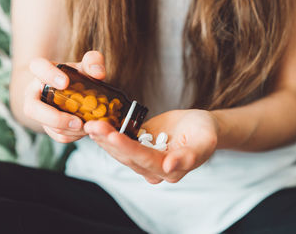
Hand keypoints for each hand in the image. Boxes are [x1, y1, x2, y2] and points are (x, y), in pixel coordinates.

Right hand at [23, 51, 105, 142]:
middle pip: (32, 108)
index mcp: (43, 72)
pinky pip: (57, 135)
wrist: (79, 93)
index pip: (37, 67)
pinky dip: (72, 135)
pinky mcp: (48, 126)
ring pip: (46, 125)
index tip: (65, 83)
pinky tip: (84, 130)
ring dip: (69, 129)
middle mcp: (35, 92)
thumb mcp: (87, 67)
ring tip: (86, 126)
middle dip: (55, 118)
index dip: (48, 75)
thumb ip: (94, 63)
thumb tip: (98, 73)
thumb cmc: (80, 76)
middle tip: (78, 121)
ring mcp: (39, 112)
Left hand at [84, 109, 217, 183]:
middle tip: (93, 125)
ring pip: (119, 151)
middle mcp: (152, 169)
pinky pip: (120, 142)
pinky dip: (107, 134)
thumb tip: (170, 166)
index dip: (128, 148)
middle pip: (126, 156)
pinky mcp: (137, 148)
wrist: (200, 127)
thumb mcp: (205, 142)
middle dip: (109, 141)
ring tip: (90, 124)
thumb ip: (190, 156)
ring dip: (103, 138)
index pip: (145, 159)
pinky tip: (96, 125)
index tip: (113, 135)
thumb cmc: (205, 133)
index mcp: (169, 171)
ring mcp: (143, 160)